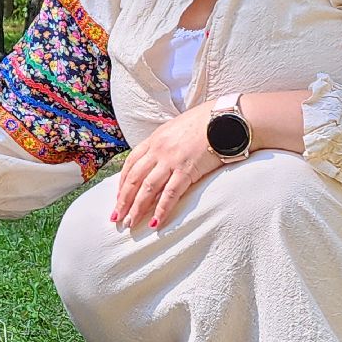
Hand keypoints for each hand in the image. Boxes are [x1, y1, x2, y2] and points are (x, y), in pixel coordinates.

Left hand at [112, 102, 222, 230]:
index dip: (122, 183)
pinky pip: (170, 194)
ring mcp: (171, 160)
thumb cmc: (204, 123)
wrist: (225, 118)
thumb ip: (164, 143)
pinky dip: (161, 210)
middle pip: (134, 178)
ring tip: (129, 223)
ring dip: (136, 208)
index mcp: (154, 139)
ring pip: (147, 188)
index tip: (118, 198)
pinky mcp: (187, 170)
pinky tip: (155, 223)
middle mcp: (158, 150)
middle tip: (116, 217)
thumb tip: (158, 159)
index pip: (130, 164)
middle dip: (123, 200)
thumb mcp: (176, 129)